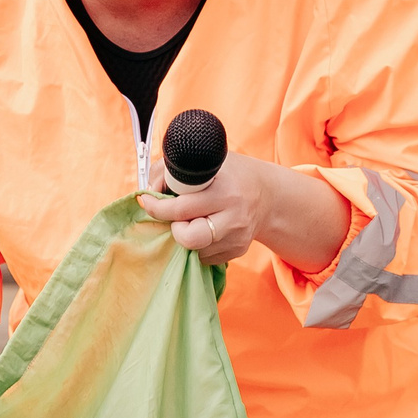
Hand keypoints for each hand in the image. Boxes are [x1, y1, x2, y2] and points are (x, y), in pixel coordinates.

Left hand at [136, 154, 277, 264]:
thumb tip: (150, 191)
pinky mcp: (238, 251)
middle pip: (189, 238)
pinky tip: (205, 229)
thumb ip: (173, 169)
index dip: (158, 207)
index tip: (148, 201)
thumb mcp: (208, 160)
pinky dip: (198, 246)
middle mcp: (233, 217)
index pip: (181, 208)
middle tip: (175, 217)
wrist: (269, 196)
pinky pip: (205, 257)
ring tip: (191, 221)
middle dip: (174, 229)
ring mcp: (237, 237)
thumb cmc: (232, 175)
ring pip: (195, 251)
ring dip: (186, 238)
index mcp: (224, 192)